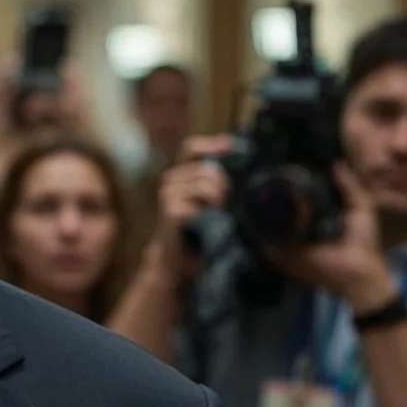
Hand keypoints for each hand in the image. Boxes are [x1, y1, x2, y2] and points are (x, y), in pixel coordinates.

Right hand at [149, 138, 231, 259]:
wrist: (176, 261)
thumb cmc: (196, 230)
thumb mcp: (208, 202)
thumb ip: (216, 182)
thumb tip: (239, 164)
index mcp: (180, 175)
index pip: (191, 148)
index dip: (211, 144)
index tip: (231, 146)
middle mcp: (170, 180)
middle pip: (207, 168)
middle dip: (222, 184)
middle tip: (224, 204)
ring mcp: (168, 194)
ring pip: (205, 183)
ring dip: (218, 199)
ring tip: (216, 214)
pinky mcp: (170, 210)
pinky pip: (199, 201)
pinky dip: (209, 211)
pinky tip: (206, 221)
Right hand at [265, 163, 398, 314]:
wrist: (358, 271)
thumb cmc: (363, 241)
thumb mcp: (361, 207)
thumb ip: (349, 186)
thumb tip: (335, 163)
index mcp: (316, 217)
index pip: (299, 198)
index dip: (293, 183)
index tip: (284, 166)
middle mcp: (299, 228)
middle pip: (281, 208)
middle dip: (275, 193)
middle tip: (264, 171)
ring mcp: (287, 241)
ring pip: (269, 221)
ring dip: (263, 207)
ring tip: (253, 183)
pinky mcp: (281, 251)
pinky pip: (265, 238)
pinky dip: (260, 225)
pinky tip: (253, 203)